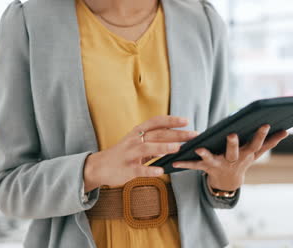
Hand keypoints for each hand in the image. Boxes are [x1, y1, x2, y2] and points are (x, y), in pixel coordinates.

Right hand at [83, 115, 197, 190]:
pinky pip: (139, 169)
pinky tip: (161, 171)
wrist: (99, 166)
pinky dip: (150, 170)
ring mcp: (130, 154)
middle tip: (193, 135)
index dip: (171, 120)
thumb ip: (153, 139)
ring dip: (163, 147)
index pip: (156, 122)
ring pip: (147, 148)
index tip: (186, 121)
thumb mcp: (136, 142)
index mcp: (138, 132)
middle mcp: (134, 140)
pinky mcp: (127, 169)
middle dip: (177, 134)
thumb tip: (176, 137)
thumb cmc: (122, 154)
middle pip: (157, 134)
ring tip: (177, 148)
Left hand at [172, 124, 288, 190]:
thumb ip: (269, 143)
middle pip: (234, 152)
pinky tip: (173, 163)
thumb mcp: (255, 154)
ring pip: (212, 159)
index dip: (260, 135)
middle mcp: (232, 160)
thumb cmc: (241, 161)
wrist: (227, 183)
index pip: (255, 145)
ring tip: (200, 149)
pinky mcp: (205, 168)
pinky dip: (184, 164)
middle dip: (233, 144)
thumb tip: (286, 130)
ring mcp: (218, 165)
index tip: (265, 124)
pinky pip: (193, 166)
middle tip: (232, 134)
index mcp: (245, 155)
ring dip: (205, 154)